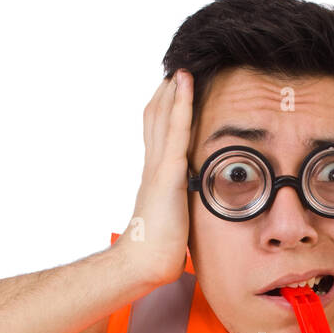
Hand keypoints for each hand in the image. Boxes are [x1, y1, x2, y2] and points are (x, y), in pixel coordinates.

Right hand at [118, 70, 192, 286]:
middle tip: (176, 71)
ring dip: (172, 91)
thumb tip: (190, 209)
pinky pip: (175, 130)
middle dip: (165, 94)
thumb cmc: (157, 250)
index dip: (163, 111)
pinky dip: (180, 104)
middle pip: (155, 119)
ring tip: (182, 68)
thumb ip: (180, 208)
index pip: (157, 135)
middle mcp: (152, 167)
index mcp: (155, 177)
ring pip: (162, 117)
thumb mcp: (174, 221)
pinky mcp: (167, 173)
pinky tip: (185, 84)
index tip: (172, 92)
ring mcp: (158, 168)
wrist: (142, 264)